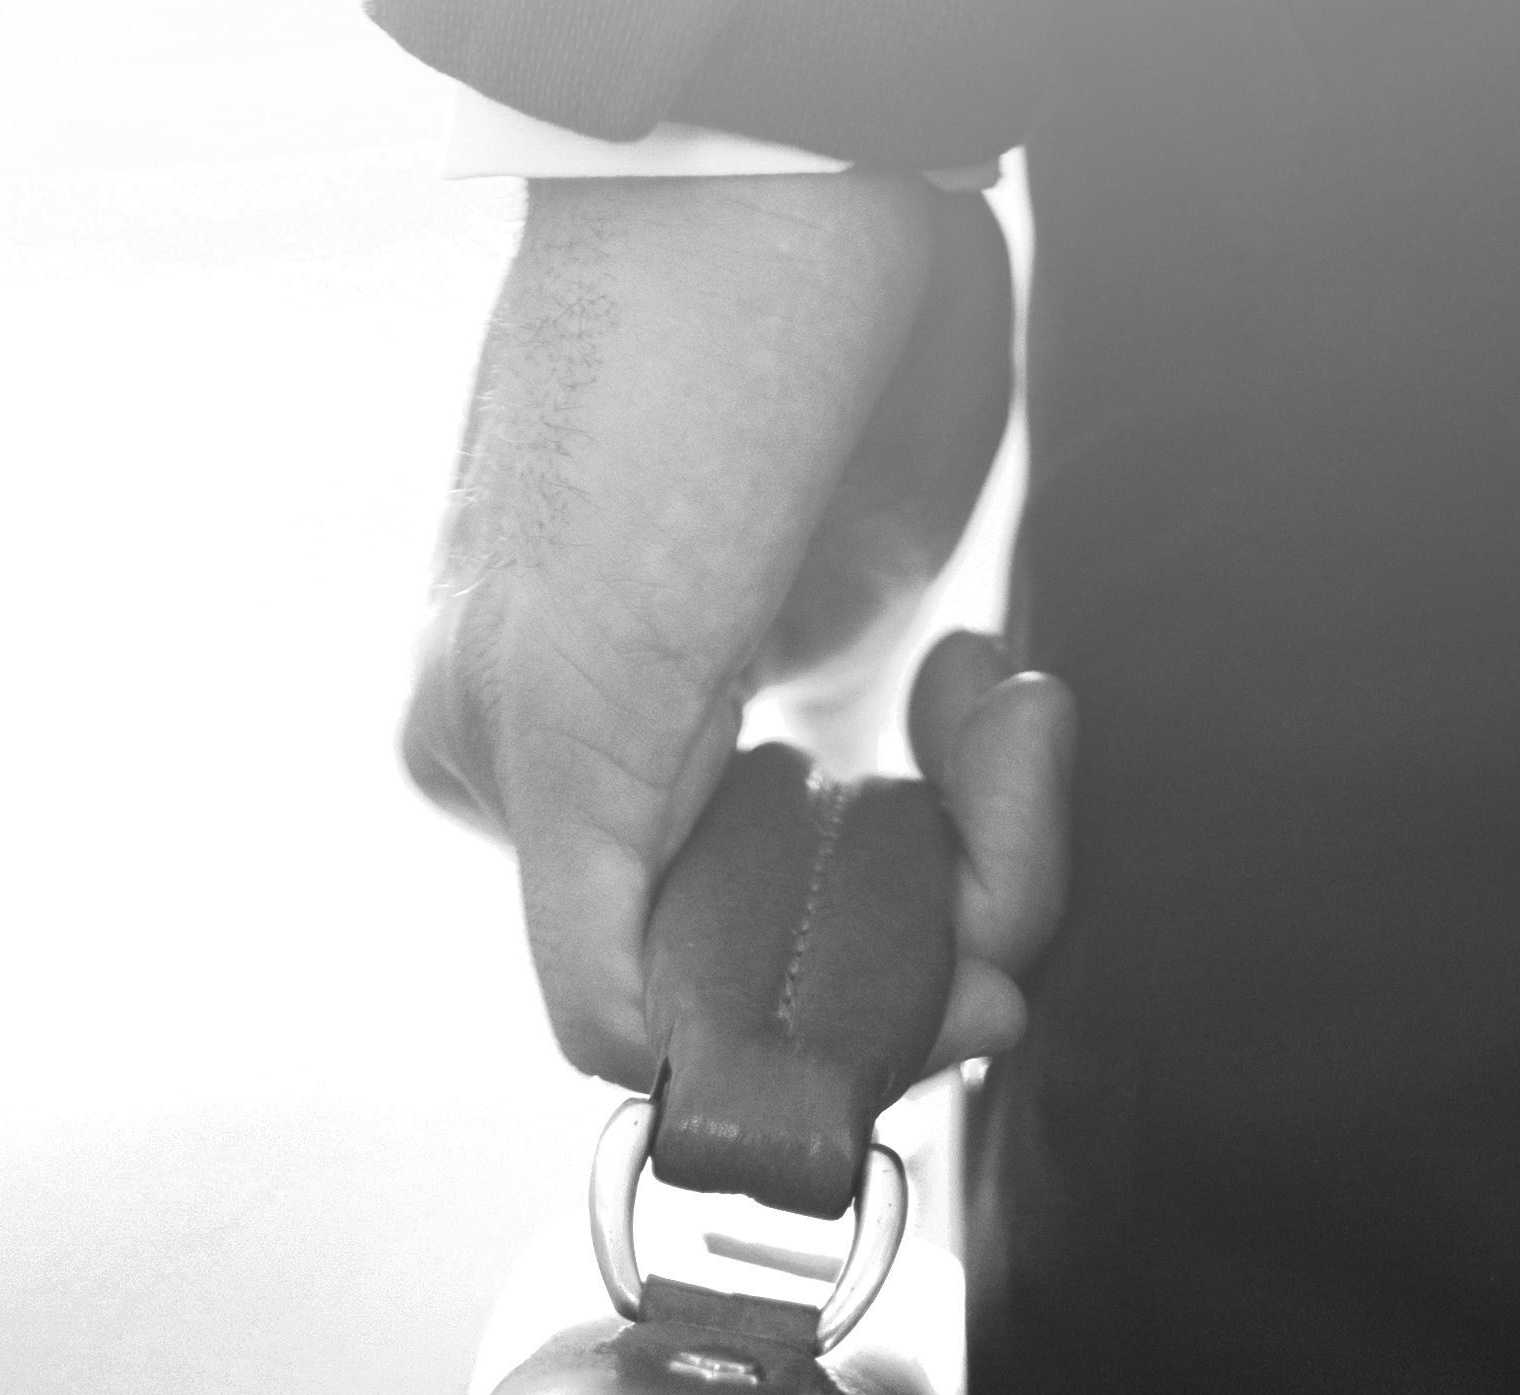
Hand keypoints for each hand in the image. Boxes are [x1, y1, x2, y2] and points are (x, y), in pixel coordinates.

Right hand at [403, 172, 1071, 1087]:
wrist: (797, 188)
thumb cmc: (661, 418)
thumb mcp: (570, 695)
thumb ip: (578, 917)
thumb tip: (641, 1081)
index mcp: (519, 795)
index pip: (678, 1017)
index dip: (827, 1032)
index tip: (946, 980)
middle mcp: (629, 782)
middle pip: (807, 968)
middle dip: (937, 919)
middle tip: (995, 812)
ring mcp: (750, 725)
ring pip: (895, 904)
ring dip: (991, 835)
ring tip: (997, 703)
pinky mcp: (857, 670)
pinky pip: (947, 817)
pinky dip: (1000, 779)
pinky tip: (989, 683)